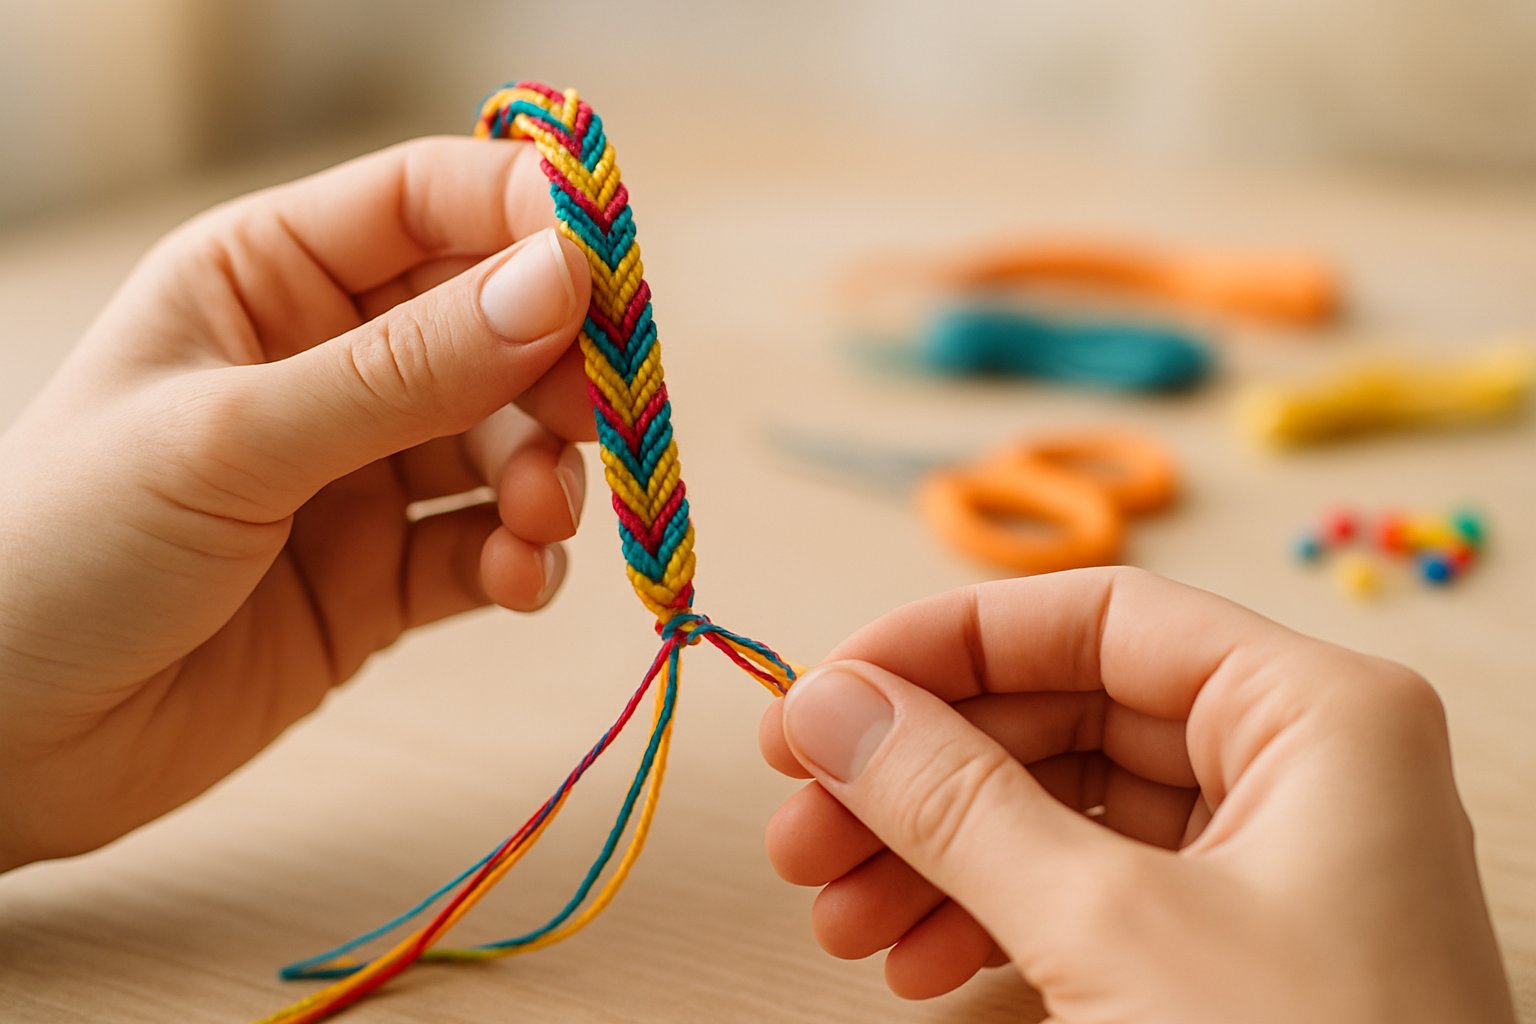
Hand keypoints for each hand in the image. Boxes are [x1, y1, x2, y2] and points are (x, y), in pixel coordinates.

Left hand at [0, 137, 593, 870]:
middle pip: (494, 326)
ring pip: (507, 443)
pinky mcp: (383, 578)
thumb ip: (406, 370)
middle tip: (600, 413)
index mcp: (266, 279)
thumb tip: (561, 280)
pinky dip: (521, 559)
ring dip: (547, 473)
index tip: (608, 268)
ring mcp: (361, 475)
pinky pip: (487, 547)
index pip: (427, 205)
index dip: (527, 218)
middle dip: (557, 367)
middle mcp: (327, 364)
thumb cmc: (62, 551)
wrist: (2, 748)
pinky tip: (515, 578)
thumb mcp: (233, 439)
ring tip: (538, 517)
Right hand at [760, 567, 1514, 1022]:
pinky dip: (986, 918)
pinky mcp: (1232, 948)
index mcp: (1316, 714)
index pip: (1098, 618)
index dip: (945, 643)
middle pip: (1062, 715)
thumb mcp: (1110, 932)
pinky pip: (1082, 893)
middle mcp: (1299, 769)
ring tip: (837, 913)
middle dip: (918, 775)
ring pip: (1057, 810)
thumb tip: (833, 708)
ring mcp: (1268, 864)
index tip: (830, 690)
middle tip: (804, 816)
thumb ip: (957, 803)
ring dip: (932, 856)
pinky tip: (913, 961)